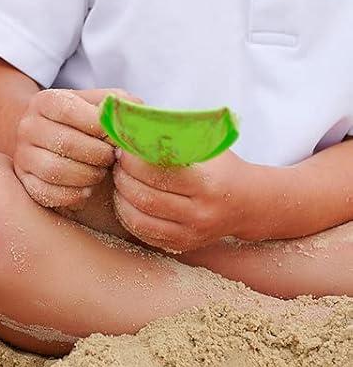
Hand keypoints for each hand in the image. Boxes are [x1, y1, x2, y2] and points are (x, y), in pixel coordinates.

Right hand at [12, 88, 131, 211]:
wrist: (64, 143)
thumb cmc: (91, 126)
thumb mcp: (106, 107)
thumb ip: (122, 105)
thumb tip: (132, 116)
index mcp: (45, 101)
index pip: (68, 109)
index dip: (97, 125)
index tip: (114, 135)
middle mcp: (27, 126)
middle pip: (65, 143)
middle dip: (99, 155)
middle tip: (112, 158)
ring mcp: (23, 155)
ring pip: (55, 170)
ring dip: (88, 176)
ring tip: (100, 172)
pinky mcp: (25, 181)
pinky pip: (47, 193)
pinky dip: (73, 195)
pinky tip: (87, 188)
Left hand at [111, 149, 266, 252]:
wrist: (249, 203)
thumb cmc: (221, 167)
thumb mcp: (206, 146)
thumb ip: (174, 136)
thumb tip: (134, 121)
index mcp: (207, 183)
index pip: (157, 172)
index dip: (132, 160)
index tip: (124, 149)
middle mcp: (200, 212)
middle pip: (145, 197)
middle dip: (123, 177)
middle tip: (117, 164)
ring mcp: (192, 233)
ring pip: (140, 219)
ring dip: (121, 197)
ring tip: (120, 180)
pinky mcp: (183, 245)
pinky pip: (144, 234)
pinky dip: (128, 216)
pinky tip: (127, 200)